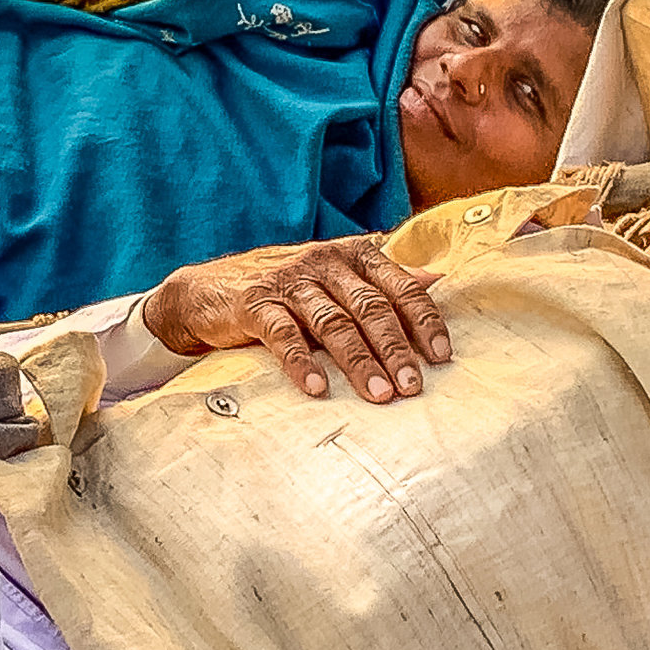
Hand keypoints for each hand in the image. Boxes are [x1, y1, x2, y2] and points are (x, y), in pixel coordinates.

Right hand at [143, 235, 450, 402]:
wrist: (207, 291)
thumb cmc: (284, 289)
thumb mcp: (335, 276)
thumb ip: (381, 280)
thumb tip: (436, 279)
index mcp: (353, 254)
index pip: (400, 286)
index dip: (424, 322)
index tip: (442, 357)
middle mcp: (324, 261)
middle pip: (370, 307)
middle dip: (395, 349)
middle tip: (412, 386)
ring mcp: (289, 281)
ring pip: (334, 323)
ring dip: (359, 362)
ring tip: (379, 395)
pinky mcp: (255, 303)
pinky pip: (285, 335)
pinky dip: (303, 363)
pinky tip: (318, 389)